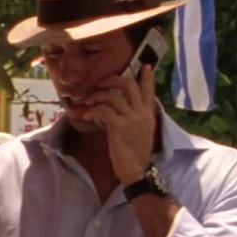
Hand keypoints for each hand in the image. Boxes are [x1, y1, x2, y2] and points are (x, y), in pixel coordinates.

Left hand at [83, 64, 156, 184]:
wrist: (137, 171)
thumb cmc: (135, 154)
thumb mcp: (139, 132)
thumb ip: (132, 118)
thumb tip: (116, 108)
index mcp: (148, 114)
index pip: (149, 90)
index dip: (147, 77)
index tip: (144, 65)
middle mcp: (142, 113)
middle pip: (129, 85)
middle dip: (112, 80)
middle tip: (100, 84)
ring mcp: (132, 119)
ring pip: (114, 97)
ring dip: (97, 97)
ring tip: (88, 102)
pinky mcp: (121, 128)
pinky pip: (105, 111)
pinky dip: (93, 111)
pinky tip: (87, 115)